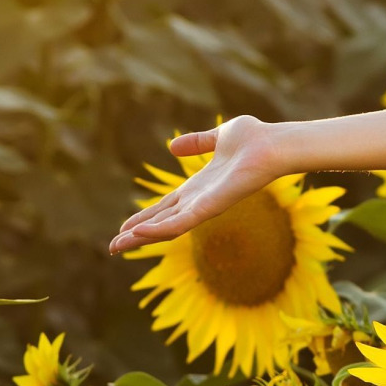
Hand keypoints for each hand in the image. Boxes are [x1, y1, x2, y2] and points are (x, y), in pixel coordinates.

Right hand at [107, 116, 281, 254]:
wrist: (273, 143)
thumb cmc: (254, 138)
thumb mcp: (218, 137)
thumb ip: (197, 143)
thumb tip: (172, 147)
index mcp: (198, 187)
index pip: (165, 207)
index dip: (144, 218)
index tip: (123, 228)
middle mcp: (199, 200)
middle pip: (161, 222)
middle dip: (136, 235)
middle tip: (112, 247)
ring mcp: (205, 206)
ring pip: (166, 228)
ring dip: (141, 237)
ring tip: (117, 246)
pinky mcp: (211, 208)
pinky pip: (180, 223)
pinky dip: (158, 230)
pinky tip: (138, 234)